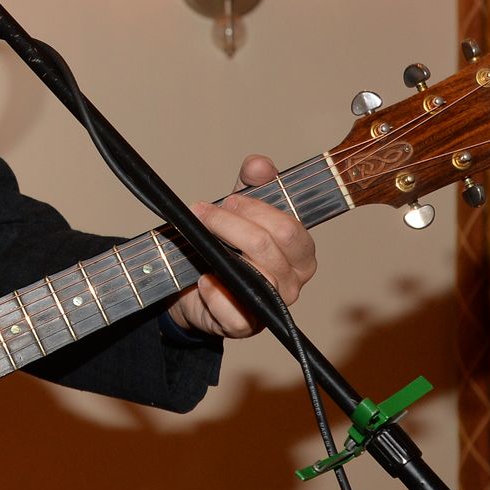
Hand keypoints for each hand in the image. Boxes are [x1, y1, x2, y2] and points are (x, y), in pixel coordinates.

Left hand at [168, 154, 318, 337]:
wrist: (190, 286)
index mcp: (300, 253)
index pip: (291, 229)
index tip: (228, 200)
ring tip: (196, 239)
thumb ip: (251, 184)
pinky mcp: (245, 325)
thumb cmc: (224, 247)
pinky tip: (203, 279)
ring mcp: (271, 307)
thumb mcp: (239, 209)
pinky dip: (215, 292)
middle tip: (202, 213)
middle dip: (231, 224)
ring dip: (218, 251)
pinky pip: (236, 311)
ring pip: (256, 276)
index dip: (257, 210)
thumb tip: (259, 163)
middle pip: (269, 247)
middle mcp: (292, 281)